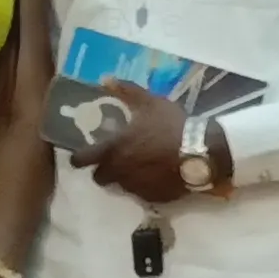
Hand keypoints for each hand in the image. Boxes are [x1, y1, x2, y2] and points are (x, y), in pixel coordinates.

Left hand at [80, 79, 219, 202]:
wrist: (200, 153)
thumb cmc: (171, 126)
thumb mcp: (150, 103)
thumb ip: (126, 92)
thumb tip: (104, 79)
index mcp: (113, 150)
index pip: (83, 160)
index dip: (78, 159)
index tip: (79, 157)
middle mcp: (119, 172)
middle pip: (100, 178)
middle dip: (103, 171)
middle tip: (114, 161)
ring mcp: (136, 188)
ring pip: (121, 186)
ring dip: (124, 178)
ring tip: (139, 167)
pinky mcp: (153, 198)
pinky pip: (143, 194)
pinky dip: (146, 186)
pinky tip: (157, 176)